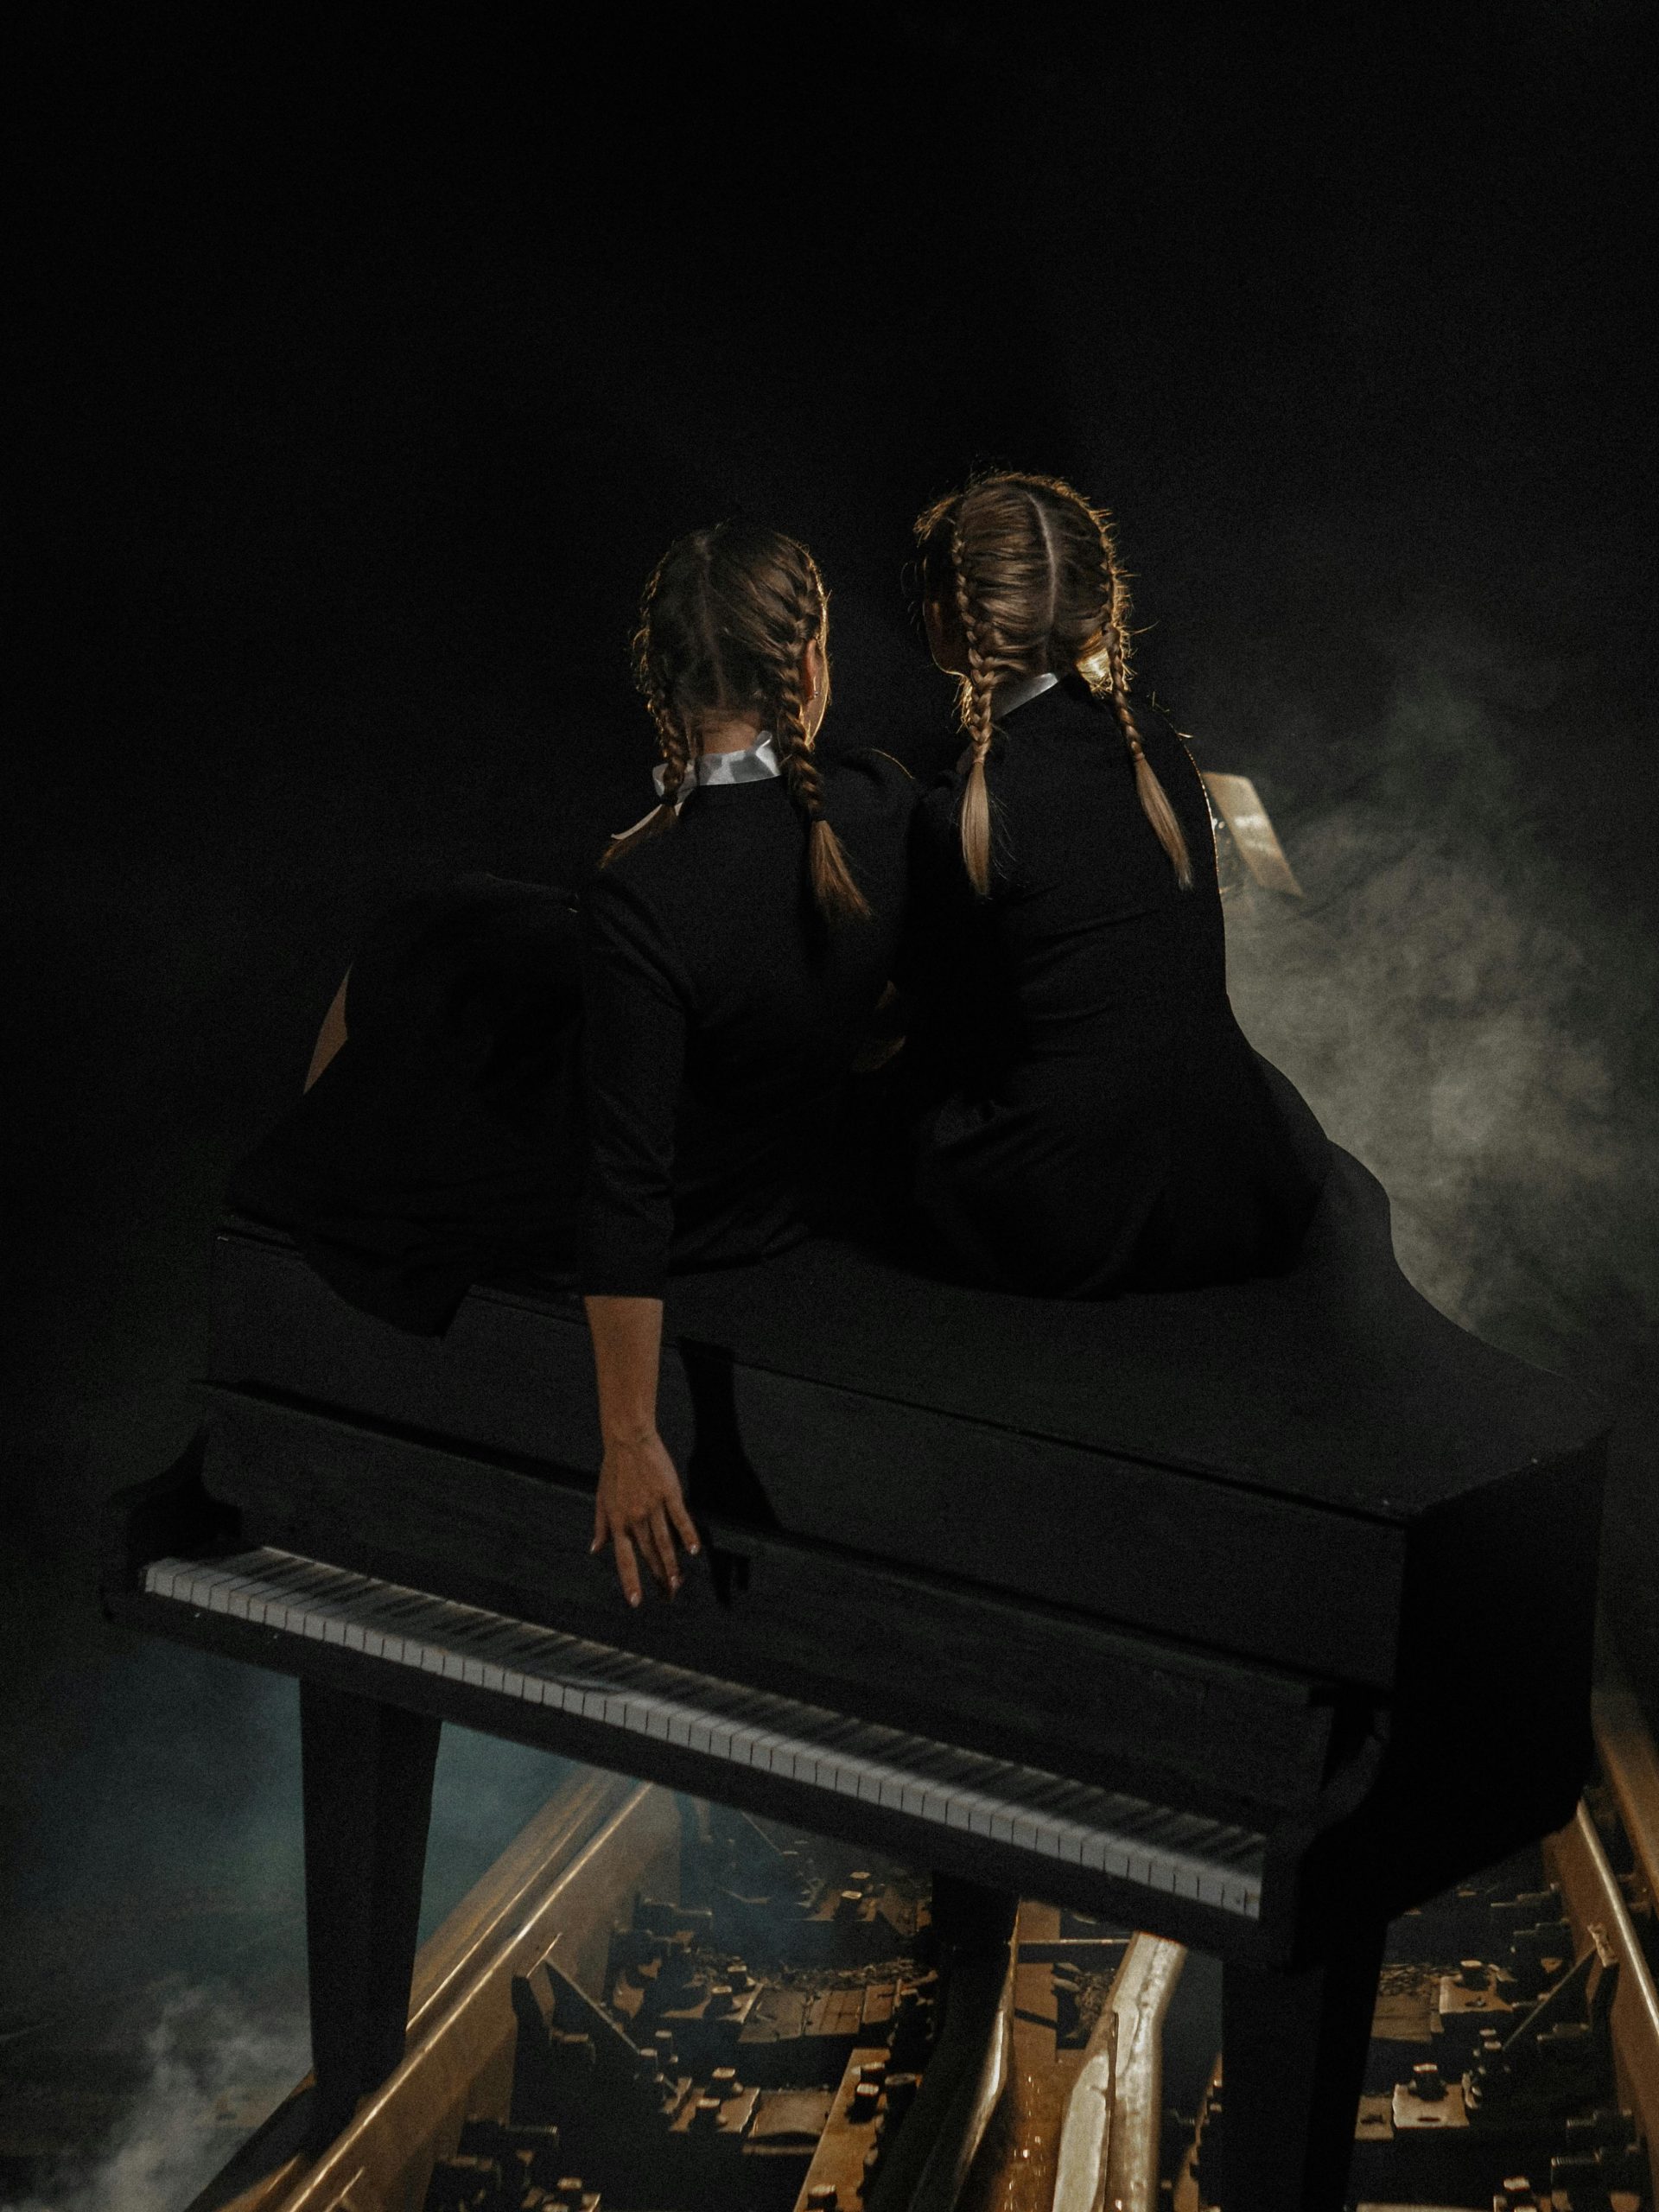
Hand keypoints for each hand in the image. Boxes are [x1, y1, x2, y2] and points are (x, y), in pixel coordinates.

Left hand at [592, 1431, 700, 1605]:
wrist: (627, 1440)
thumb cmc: (613, 1469)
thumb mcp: (601, 1499)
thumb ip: (600, 1526)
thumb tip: (595, 1549)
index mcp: (618, 1521)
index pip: (624, 1558)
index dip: (630, 1580)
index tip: (636, 1601)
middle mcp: (635, 1517)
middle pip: (649, 1553)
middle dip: (657, 1576)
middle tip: (667, 1595)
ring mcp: (653, 1505)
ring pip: (664, 1541)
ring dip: (671, 1563)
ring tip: (677, 1582)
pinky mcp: (669, 1493)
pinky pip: (680, 1518)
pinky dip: (688, 1535)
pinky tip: (694, 1550)